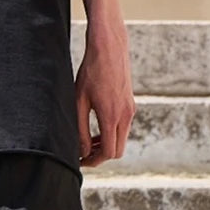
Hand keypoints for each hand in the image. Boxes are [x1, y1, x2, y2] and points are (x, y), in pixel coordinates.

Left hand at [75, 15, 135, 166]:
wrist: (110, 47)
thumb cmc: (91, 71)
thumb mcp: (79, 102)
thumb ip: (80, 130)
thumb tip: (83, 151)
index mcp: (112, 116)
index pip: (108, 152)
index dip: (93, 161)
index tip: (81, 161)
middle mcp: (126, 115)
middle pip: (117, 151)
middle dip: (100, 156)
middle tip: (83, 154)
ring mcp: (130, 109)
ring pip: (121, 140)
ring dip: (106, 145)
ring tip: (88, 142)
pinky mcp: (131, 104)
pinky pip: (123, 128)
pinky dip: (112, 134)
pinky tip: (98, 128)